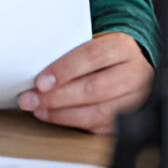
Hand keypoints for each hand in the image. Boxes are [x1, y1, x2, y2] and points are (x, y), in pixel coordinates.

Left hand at [17, 32, 153, 133]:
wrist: (131, 63)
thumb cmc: (103, 52)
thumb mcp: (90, 41)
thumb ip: (69, 51)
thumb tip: (34, 67)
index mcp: (122, 47)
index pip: (92, 56)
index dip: (64, 70)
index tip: (40, 82)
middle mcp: (134, 73)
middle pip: (95, 88)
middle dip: (58, 97)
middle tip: (31, 100)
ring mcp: (136, 98)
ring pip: (99, 112)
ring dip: (63, 114)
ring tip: (39, 110)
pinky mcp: (131, 118)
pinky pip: (102, 126)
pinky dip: (74, 123)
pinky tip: (55, 117)